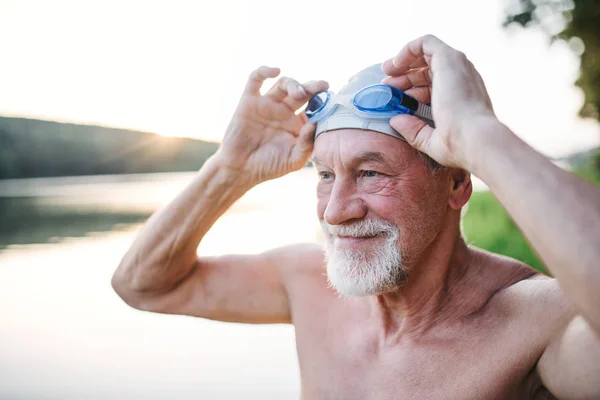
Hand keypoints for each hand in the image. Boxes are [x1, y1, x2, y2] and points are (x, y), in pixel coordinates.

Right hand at [217, 66, 327, 184]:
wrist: (240, 170)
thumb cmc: (268, 167)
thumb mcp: (293, 161)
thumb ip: (307, 144)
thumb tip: (315, 123)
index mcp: (297, 124)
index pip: (314, 107)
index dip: (323, 102)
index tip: (332, 99)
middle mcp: (284, 112)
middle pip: (302, 92)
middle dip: (313, 87)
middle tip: (322, 86)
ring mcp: (267, 105)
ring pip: (283, 84)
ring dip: (294, 84)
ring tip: (299, 93)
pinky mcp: (249, 101)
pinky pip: (255, 80)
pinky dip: (264, 71)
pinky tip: (275, 70)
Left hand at [382, 35, 497, 169]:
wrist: (474, 139)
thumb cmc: (458, 145)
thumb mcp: (431, 140)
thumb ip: (413, 130)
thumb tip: (395, 120)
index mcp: (460, 95)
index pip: (432, 85)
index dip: (410, 88)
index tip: (393, 97)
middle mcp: (461, 78)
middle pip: (427, 69)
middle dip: (404, 75)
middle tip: (386, 85)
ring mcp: (457, 67)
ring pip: (426, 53)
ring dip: (403, 60)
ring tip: (387, 71)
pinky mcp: (450, 58)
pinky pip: (426, 42)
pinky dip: (407, 49)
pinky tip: (395, 65)